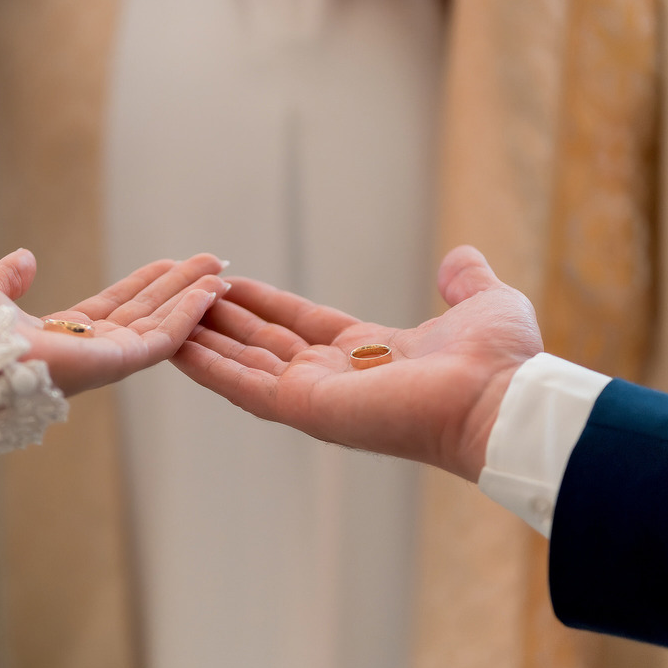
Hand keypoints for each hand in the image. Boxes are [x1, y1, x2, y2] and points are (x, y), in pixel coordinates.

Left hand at [0, 250, 229, 395]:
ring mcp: (104, 360)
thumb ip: (7, 279)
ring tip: (219, 271)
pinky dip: (187, 314)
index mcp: (60, 338)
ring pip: (160, 324)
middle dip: (179, 287)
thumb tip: (26, 258)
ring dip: (191, 297)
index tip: (172, 265)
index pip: (115, 307)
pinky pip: (162, 338)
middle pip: (146, 313)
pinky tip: (209, 291)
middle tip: (212, 263)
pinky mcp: (116, 363)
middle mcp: (87, 352)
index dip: (145, 284)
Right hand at [172, 246, 540, 480]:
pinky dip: (206, 365)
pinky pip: (242, 384)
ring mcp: (316, 397)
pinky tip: (173, 345)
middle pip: (264, 343)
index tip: (231, 284)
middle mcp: (336, 379)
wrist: (500, 399)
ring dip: (206, 338)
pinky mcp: (303, 408)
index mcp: (370, 356)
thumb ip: (466, 282)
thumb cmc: (500, 363)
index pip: (302, 325)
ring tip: (167, 310)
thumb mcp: (484, 304)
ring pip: (244, 363)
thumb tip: (460, 259)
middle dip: (224, 318)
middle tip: (185, 291)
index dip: (265, 304)